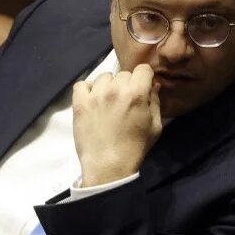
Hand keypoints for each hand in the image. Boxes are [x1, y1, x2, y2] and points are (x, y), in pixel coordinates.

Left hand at [72, 64, 161, 186]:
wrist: (108, 165)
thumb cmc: (135, 147)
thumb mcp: (155, 126)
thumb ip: (155, 102)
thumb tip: (153, 85)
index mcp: (137, 93)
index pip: (143, 69)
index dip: (145, 78)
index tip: (143, 88)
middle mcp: (115, 89)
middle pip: (124, 74)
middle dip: (127, 84)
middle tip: (125, 101)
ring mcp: (95, 94)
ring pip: (104, 77)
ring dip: (108, 86)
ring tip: (108, 102)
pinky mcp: (79, 102)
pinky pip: (82, 84)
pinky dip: (88, 89)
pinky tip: (93, 101)